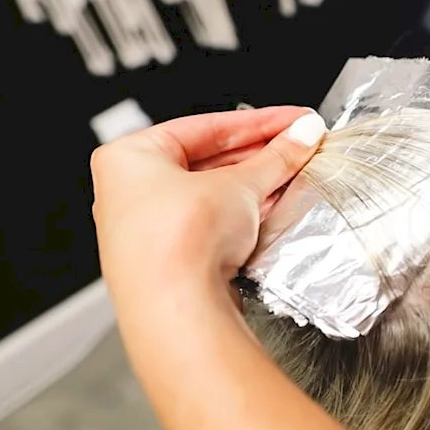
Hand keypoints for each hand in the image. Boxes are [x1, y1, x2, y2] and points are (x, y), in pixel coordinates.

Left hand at [91, 106, 326, 305]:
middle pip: (211, 160)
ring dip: (258, 184)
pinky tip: (275, 205)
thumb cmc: (176, 243)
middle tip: (300, 144)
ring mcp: (150, 229)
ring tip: (295, 172)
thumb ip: (276, 156)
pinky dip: (244, 214)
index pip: (207, 127)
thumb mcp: (239, 185)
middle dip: (261, 154)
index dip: (259, 122)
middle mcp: (130, 192)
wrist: (175, 309)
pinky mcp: (173, 261)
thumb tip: (300, 134)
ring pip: (214, 195)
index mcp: (129, 158)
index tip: (294, 120)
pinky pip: (214, 225)